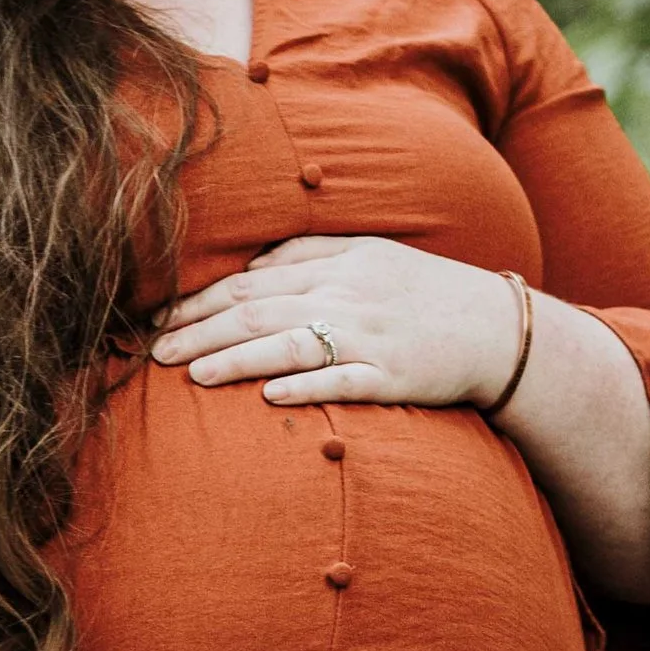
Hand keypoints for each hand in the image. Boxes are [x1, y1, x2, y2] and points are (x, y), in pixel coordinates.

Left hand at [152, 234, 525, 409]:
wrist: (496, 328)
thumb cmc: (424, 294)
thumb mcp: (369, 256)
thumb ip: (310, 254)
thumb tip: (253, 262)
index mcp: (337, 262)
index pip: (252, 280)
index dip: (199, 300)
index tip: (156, 318)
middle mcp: (347, 294)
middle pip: (259, 309)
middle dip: (200, 331)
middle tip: (153, 352)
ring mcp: (370, 336)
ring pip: (291, 343)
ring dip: (237, 358)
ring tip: (192, 374)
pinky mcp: (393, 376)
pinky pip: (343, 381)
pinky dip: (305, 387)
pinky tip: (269, 396)